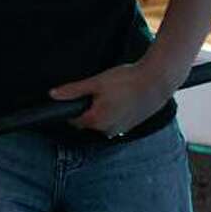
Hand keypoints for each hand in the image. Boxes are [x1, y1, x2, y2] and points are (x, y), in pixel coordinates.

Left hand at [49, 62, 174, 138]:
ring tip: (114, 93)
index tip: (81, 94)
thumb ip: (73, 91)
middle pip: (89, 121)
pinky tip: (123, 98)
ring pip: (103, 121)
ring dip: (103, 110)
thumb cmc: (127, 80)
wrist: (157, 80)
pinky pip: (116, 120)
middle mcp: (108, 130)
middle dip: (90, 108)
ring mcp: (121, 129)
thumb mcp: (96, 82)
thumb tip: (53, 95)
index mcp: (96, 121)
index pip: (74, 120)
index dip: (74, 106)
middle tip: (100, 90)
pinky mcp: (132, 125)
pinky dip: (116, 111)